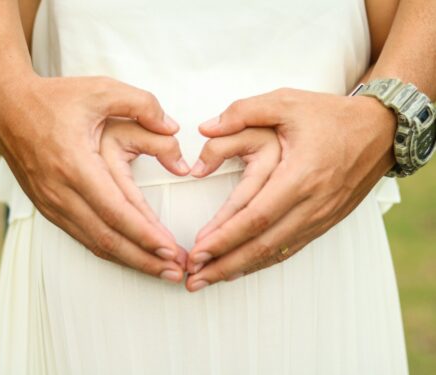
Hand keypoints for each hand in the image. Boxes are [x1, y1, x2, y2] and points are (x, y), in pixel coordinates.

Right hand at [0, 73, 189, 282]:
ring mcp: (52, 203)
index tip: (173, 251)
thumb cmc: (56, 99)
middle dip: (145, 259)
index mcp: (75, 163)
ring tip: (162, 271)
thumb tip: (174, 128)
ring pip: (95, 244)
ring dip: (130, 261)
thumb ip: (143, 104)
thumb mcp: (101, 89)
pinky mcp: (49, 208)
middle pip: (108, 237)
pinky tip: (132, 257)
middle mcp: (61, 191)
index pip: (116, 210)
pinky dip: (111, 251)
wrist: (6, 109)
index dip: (146, 235)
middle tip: (177, 273)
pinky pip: (83, 238)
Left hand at [186, 88, 395, 291]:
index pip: (256, 216)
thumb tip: (205, 128)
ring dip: (240, 268)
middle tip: (194, 278)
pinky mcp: (324, 221)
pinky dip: (262, 262)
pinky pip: (289, 248)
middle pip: (262, 244)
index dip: (224, 237)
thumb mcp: (286, 101)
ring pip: (275, 252)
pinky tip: (242, 268)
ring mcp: (320, 216)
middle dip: (225, 263)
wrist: (379, 131)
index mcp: (300, 175)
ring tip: (209, 279)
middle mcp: (312, 203)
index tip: (197, 250)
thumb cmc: (330, 115)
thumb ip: (243, 111)